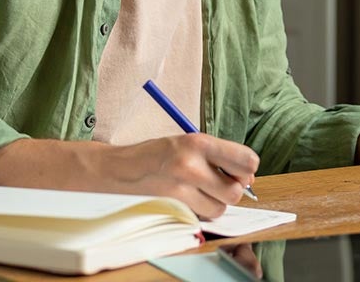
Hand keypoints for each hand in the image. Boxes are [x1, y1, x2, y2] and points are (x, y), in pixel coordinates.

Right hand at [0, 134, 257, 219]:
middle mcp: (191, 164)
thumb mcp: (182, 144)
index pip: (245, 159)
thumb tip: (247, 176)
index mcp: (196, 141)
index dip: (248, 169)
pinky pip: (202, 218)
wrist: (111, 171)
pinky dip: (198, 213)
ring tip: (194, 191)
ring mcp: (180, 188)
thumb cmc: (151, 156)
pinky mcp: (171, 206)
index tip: (242, 171)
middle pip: (236, 190)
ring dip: (213, 204)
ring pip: (220, 208)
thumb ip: (214, 156)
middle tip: (214, 183)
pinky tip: (183, 201)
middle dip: (230, 190)